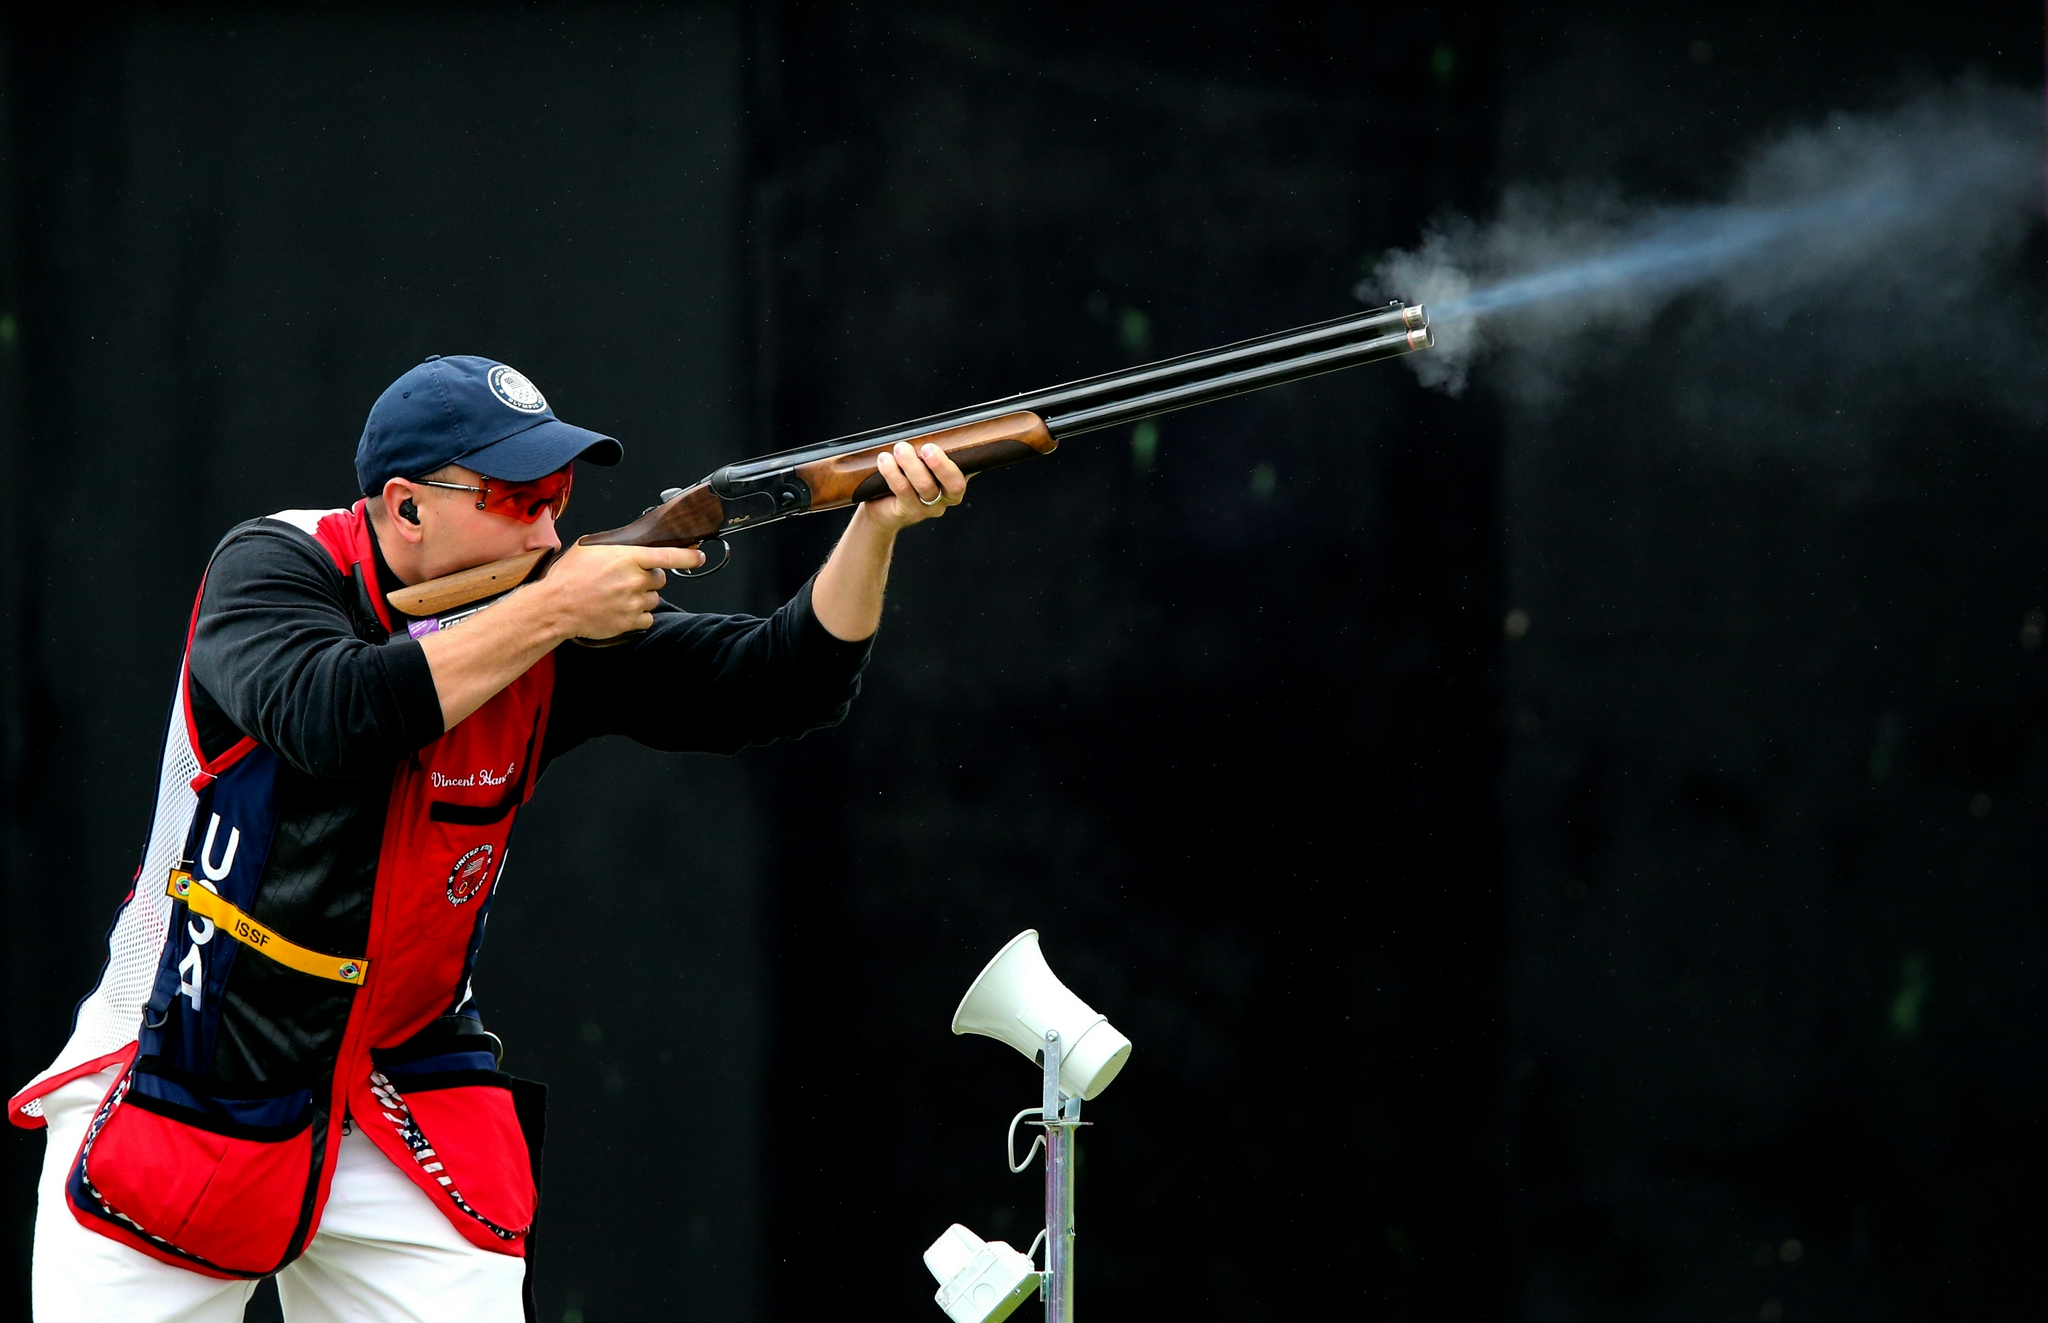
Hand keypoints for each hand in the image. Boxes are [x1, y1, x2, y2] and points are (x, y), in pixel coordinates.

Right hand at [533, 542, 704, 639]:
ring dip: (643, 597)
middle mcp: (635, 580)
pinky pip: (648, 617)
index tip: (698, 556)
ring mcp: (635, 602)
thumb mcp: (589, 548)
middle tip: (628, 579)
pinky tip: (622, 609)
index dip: (688, 556)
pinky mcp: (631, 621)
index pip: (669, 556)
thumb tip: (630, 546)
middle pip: (661, 578)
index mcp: (628, 557)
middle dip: (649, 578)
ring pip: (655, 598)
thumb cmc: (568, 577)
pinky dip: (639, 614)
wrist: (556, 607)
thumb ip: (615, 546)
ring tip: (620, 595)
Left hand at [864, 441, 968, 534]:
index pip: (964, 474)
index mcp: (954, 483)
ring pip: (925, 485)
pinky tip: (885, 460)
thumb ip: (930, 451)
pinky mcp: (909, 511)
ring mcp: (928, 508)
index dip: (954, 463)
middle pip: (953, 485)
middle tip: (925, 448)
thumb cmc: (905, 479)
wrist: (882, 508)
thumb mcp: (921, 462)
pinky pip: (903, 490)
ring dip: (911, 463)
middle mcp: (945, 498)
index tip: (936, 447)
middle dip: (940, 464)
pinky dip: (893, 472)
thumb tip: (929, 431)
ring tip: (900, 449)